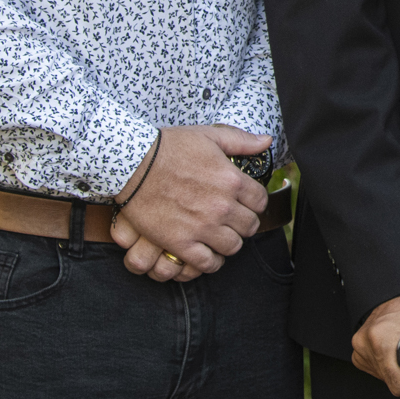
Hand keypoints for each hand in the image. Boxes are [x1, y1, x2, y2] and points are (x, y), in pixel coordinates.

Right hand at [110, 125, 270, 281]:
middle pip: (249, 226)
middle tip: (232, 220)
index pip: (261, 201)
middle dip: (243, 223)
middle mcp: (222, 206)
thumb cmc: (170, 147)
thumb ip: (242, 141)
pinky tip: (207, 253)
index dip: (255, 203)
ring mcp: (201, 227)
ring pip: (232, 247)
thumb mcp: (209, 136)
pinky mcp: (180, 242)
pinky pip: (206, 263)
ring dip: (229, 242)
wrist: (133, 164)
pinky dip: (210, 262)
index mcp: (232, 180)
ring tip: (220, 236)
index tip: (246, 203)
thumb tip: (266, 141)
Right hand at [353, 287, 399, 397]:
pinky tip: (398, 344)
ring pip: (383, 374)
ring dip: (398, 365)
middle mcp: (365, 342)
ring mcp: (360, 343)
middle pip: (390, 380)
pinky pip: (375, 365)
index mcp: (381, 339)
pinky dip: (389, 360)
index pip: (397, 385)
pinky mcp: (359, 344)